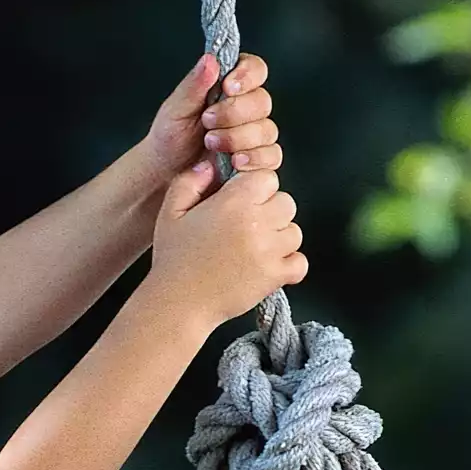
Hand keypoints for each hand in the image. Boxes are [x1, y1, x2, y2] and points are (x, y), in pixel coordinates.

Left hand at [143, 52, 282, 205]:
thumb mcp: (176, 108)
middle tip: (207, 121)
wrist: (166, 172)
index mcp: (230, 86)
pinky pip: (271, 155)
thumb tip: (210, 59)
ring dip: (238, 137)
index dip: (247, 75)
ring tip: (211, 143)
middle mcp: (246, 107)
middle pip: (262, 101)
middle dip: (233, 113)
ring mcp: (254, 134)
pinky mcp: (257, 159)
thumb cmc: (170, 137)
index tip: (228, 86)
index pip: (255, 69)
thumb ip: (194, 85)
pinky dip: (254, 158)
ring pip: (266, 130)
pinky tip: (234, 161)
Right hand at [149, 166, 306, 326]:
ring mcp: (268, 250)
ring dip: (279, 239)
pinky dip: (288, 266)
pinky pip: (299, 263)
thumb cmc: (173, 260)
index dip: (256, 190)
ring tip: (254, 251)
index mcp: (233, 201)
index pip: (268, 178)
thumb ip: (190, 181)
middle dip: (270, 213)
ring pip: (294, 232)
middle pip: (286, 203)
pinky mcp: (274, 276)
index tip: (242, 204)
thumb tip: (212, 165)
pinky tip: (267, 267)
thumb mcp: (170, 212)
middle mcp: (256, 221)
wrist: (177, 304)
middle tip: (247, 230)